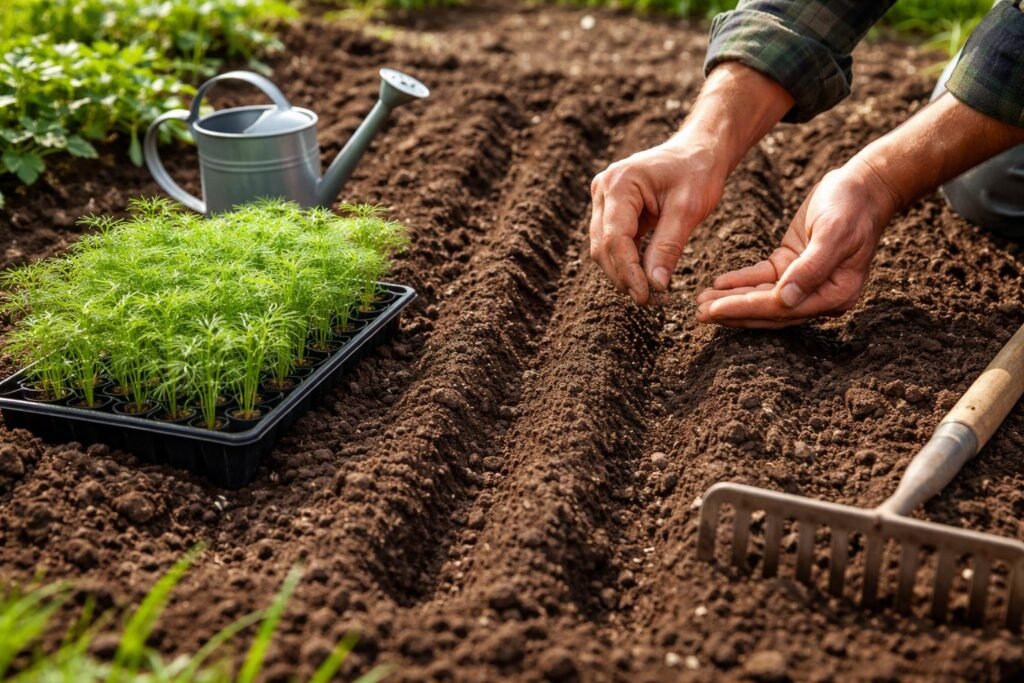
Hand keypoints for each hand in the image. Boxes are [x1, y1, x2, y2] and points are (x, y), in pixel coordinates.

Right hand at [588, 62, 794, 305]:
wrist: (699, 150)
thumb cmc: (698, 172)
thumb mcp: (689, 209)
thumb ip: (668, 247)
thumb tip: (655, 286)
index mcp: (620, 183)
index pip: (616, 238)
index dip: (628, 272)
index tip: (645, 297)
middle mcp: (603, 189)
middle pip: (603, 246)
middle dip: (623, 276)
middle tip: (649, 301)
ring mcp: (603, 198)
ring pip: (603, 248)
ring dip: (623, 272)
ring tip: (649, 292)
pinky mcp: (609, 208)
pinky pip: (612, 242)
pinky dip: (626, 261)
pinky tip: (644, 276)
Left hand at [696, 159, 899, 327]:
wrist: (865, 185)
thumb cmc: (852, 206)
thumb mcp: (833, 233)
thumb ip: (811, 268)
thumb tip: (786, 300)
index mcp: (835, 294)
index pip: (781, 308)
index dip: (744, 309)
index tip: (713, 311)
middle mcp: (821, 294)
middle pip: (769, 310)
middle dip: (732, 312)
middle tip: (698, 315)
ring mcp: (806, 281)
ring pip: (763, 297)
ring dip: (732, 300)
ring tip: (701, 302)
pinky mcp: (793, 264)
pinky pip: (763, 278)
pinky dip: (742, 282)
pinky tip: (718, 284)